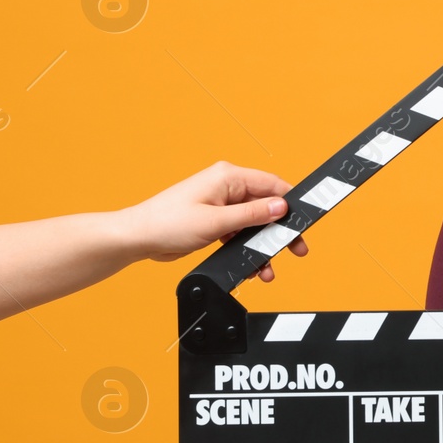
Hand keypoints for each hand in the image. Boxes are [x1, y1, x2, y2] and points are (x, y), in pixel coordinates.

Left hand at [119, 162, 308, 281]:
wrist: (137, 239)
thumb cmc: (166, 223)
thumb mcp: (216, 221)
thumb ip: (252, 214)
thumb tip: (281, 207)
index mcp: (227, 177)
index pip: (272, 184)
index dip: (291, 203)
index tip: (305, 219)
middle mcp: (227, 188)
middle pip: (267, 206)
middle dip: (281, 229)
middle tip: (296, 248)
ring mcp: (221, 204)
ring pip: (255, 223)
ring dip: (263, 244)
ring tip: (269, 265)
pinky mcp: (216, 221)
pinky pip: (241, 232)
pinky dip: (248, 247)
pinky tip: (252, 264)